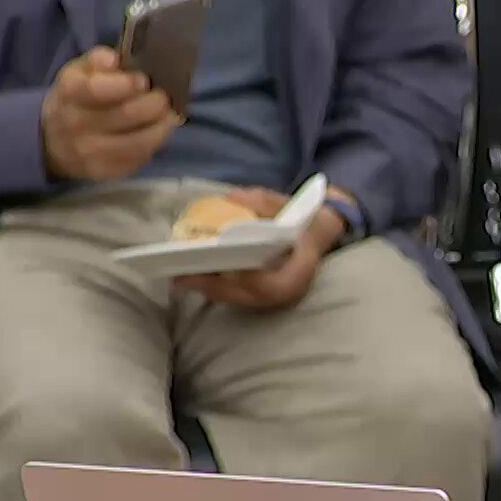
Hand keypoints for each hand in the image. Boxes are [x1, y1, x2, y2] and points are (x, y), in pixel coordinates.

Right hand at [41, 46, 180, 181]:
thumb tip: (113, 60)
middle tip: (164, 98)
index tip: (144, 80)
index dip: (126, 85)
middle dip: (155, 104)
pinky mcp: (104, 172)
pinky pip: (139, 159)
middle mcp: (76, 125)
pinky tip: (155, 133)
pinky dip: (154, 145)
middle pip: (127, 115)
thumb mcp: (79, 71)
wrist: (53, 140)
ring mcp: (89, 152)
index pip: (98, 90)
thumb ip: (98, 59)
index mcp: (70, 93)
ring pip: (139, 142)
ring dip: (162, 127)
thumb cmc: (77, 98)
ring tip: (170, 116)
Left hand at [172, 187, 346, 311]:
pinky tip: (192, 276)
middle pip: (247, 296)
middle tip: (181, 275)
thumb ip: (260, 202)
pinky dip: (214, 287)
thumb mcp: (284, 204)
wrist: (320, 232)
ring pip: (238, 300)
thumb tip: (231, 201)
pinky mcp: (264, 296)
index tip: (223, 267)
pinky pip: (237, 296)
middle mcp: (289, 291)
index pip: (272, 286)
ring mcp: (277, 297)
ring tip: (180, 276)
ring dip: (208, 289)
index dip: (247, 281)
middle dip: (213, 286)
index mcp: (301, 270)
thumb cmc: (302, 218)